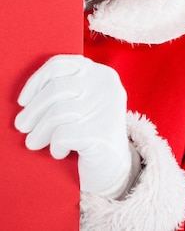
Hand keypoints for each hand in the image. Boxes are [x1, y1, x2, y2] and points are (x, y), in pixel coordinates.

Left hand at [15, 55, 132, 197]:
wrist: (115, 168)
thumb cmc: (90, 132)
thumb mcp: (83, 102)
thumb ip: (64, 89)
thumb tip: (27, 96)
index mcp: (101, 73)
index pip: (60, 64)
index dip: (36, 81)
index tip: (23, 101)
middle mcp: (107, 86)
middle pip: (56, 88)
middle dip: (33, 110)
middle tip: (22, 126)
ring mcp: (107, 108)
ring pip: (57, 113)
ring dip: (39, 131)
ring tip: (34, 142)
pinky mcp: (102, 133)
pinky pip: (62, 135)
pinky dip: (55, 146)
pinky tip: (60, 151)